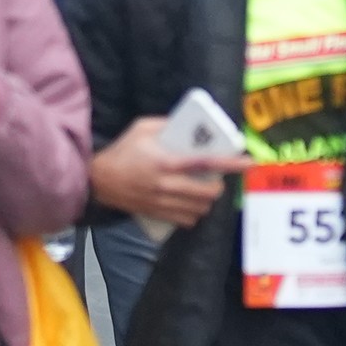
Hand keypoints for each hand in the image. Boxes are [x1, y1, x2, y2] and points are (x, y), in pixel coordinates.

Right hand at [88, 117, 227, 227]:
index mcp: (166, 162)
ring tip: (203, 190)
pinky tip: (190, 203)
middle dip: (218, 186)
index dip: (230, 164)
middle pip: (207, 193)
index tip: (248, 163)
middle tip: (217, 179)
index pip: (205, 163)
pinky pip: (186, 221)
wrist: (97, 180)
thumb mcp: (142, 128)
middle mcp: (167, 185)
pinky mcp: (157, 214)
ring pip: (199, 209)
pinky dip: (193, 213)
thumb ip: (167, 124)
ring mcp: (162, 202)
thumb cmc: (121, 150)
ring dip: (207, 200)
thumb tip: (191, 126)